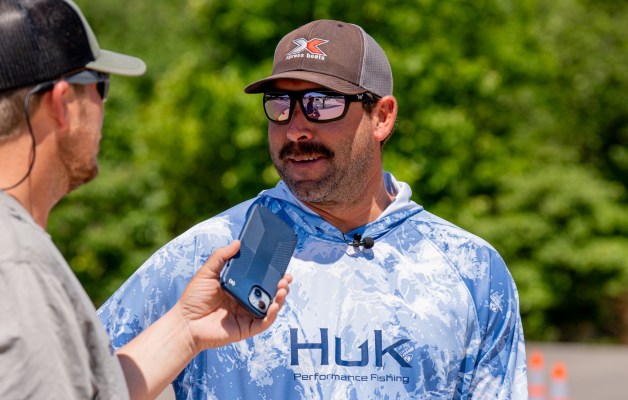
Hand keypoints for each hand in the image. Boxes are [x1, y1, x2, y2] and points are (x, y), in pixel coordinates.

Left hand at [173, 240, 291, 350]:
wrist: (184, 323)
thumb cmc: (193, 298)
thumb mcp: (207, 273)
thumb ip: (221, 257)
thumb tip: (237, 242)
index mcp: (238, 287)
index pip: (259, 278)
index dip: (271, 273)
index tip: (280, 265)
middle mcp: (245, 300)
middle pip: (269, 292)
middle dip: (281, 284)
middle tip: (286, 278)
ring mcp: (247, 314)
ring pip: (270, 306)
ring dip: (280, 297)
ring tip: (282, 288)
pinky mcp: (247, 328)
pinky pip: (264, 322)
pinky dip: (272, 314)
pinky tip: (274, 305)